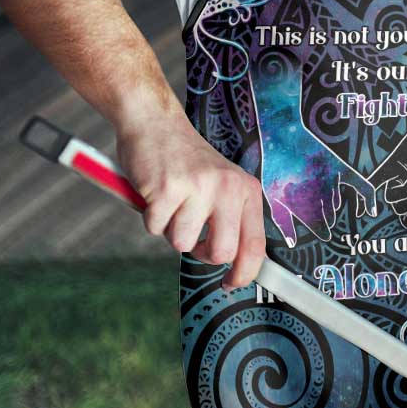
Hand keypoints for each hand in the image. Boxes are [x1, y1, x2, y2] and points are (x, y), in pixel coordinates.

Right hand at [115, 111, 265, 288]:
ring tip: (172, 202)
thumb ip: (231, 219)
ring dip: (171, 230)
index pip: (255, 244)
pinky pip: (155, 229)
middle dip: (202, 253)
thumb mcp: (222, 184)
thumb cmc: (187, 162)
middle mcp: (228, 188)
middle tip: (192, 235)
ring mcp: (198, 187)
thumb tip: (236, 265)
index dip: (244, 272)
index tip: (232, 283)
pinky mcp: (167, 189)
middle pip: (221, 252)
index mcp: (246, 190)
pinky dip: (151, 218)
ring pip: (182, 244)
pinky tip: (156, 193)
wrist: (155, 123)